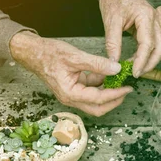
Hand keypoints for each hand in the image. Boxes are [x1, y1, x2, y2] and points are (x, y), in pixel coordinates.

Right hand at [9, 31, 132, 115]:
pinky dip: (99, 84)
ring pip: (94, 101)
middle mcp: (71, 98)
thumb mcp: (75, 57)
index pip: (98, 99)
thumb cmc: (49, 54)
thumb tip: (116, 69)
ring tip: (119, 80)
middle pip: (97, 108)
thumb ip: (97, 64)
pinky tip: (107, 74)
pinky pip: (90, 90)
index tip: (127, 88)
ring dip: (107, 92)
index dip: (115, 94)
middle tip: (126, 90)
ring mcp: (72, 95)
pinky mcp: (73, 88)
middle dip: (114, 100)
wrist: (33, 52)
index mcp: (70, 94)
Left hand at [99, 0, 160, 77]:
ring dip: (152, 60)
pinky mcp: (152, 27)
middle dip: (150, 63)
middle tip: (137, 74)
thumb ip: (113, 42)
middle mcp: (155, 20)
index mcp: (146, 16)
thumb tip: (113, 62)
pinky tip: (138, 61)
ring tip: (137, 69)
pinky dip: (149, 54)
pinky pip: (156, 43)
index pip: (148, 44)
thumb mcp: (110, 20)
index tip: (134, 72)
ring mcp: (155, 23)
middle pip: (160, 47)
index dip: (142, 60)